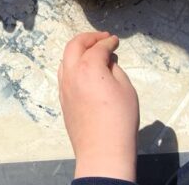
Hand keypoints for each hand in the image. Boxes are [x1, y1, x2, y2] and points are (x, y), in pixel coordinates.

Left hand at [58, 32, 138, 181]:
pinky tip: (84, 69)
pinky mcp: (62, 98)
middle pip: (74, 45)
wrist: (102, 150)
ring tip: (92, 51)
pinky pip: (64, 73)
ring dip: (78, 50)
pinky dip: (73, 64)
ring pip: (65, 58)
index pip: (98, 47)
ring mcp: (64, 86)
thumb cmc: (120, 119)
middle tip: (102, 38)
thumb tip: (107, 63)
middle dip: (88, 38)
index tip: (115, 40)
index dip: (108, 42)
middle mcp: (71, 72)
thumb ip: (115, 70)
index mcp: (88, 67)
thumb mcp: (126, 89)